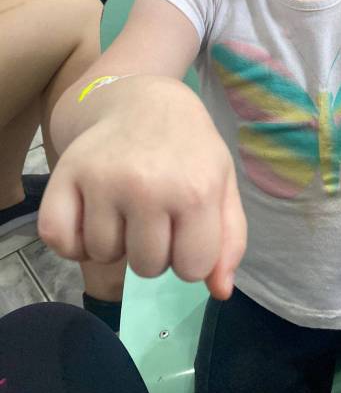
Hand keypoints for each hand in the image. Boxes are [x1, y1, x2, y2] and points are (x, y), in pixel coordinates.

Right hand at [38, 90, 246, 299]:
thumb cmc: (190, 149)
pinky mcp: (66, 174)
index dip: (190, 255)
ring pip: (103, 257)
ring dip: (115, 242)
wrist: (146, 101)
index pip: (192, 269)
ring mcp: (103, 181)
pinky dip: (72, 241)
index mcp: (196, 191)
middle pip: (147, 268)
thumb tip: (219, 292)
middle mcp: (148, 187)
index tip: (186, 228)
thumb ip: (229, 240)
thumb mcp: (223, 186)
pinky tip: (91, 216)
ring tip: (126, 207)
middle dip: (154, 250)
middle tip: (155, 212)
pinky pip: (59, 241)